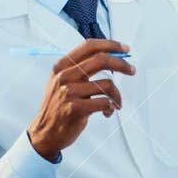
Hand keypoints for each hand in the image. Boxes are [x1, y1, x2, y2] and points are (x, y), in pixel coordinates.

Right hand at [26, 38, 134, 160]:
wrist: (45, 133)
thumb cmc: (58, 107)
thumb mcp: (61, 82)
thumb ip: (79, 68)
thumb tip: (110, 57)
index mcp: (61, 66)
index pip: (89, 46)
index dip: (110, 45)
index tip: (124, 49)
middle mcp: (64, 76)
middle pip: (101, 60)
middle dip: (122, 64)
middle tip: (131, 70)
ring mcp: (69, 92)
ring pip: (107, 84)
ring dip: (117, 95)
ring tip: (115, 103)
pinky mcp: (76, 108)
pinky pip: (105, 102)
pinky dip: (111, 107)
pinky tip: (107, 112)